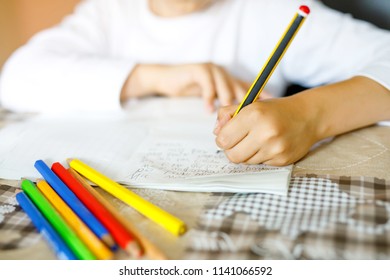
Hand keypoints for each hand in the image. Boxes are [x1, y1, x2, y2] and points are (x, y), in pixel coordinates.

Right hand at [121, 63, 249, 111]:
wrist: (167, 79)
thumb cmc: (189, 89)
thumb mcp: (210, 97)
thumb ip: (223, 105)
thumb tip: (238, 123)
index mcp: (228, 80)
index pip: (248, 87)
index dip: (260, 95)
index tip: (270, 105)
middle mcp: (223, 73)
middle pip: (240, 88)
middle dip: (244, 104)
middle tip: (246, 119)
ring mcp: (212, 70)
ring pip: (225, 86)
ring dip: (227, 102)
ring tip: (227, 117)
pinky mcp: (199, 69)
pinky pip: (207, 85)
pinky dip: (208, 98)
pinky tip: (207, 110)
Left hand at [214, 97, 317, 165]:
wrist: (308, 116)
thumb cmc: (274, 110)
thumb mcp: (250, 104)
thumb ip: (227, 114)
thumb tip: (216, 132)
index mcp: (254, 115)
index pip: (223, 139)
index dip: (222, 139)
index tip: (228, 135)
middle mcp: (265, 132)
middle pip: (232, 156)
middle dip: (231, 150)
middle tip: (238, 142)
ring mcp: (275, 148)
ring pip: (246, 162)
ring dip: (246, 154)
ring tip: (256, 141)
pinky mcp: (283, 160)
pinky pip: (260, 164)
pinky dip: (260, 156)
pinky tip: (269, 146)